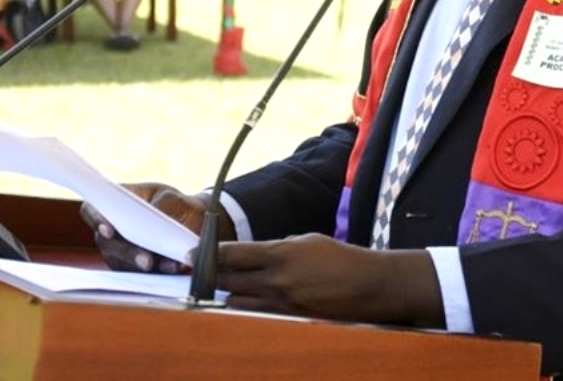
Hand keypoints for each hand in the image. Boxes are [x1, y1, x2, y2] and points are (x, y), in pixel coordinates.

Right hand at [80, 182, 212, 272]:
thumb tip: (155, 223)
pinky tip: (173, 268)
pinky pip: (137, 275)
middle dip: (127, 253)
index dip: (96, 219)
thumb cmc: (177, 206)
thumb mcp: (173, 199)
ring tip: (169, 265)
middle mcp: (111, 230)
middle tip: (147, 260)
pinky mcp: (132, 268)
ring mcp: (119, 251)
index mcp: (114, 203)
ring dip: (143, 267)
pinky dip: (156, 273)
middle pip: (107, 243)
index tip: (109, 230)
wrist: (194, 223)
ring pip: (121, 263)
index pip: (92, 210)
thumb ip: (163, 208)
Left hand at [217, 234, 444, 327]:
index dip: (209, 253)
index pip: (233, 254)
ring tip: (217, 288)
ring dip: (226, 293)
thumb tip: (255, 256)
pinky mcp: (288, 320)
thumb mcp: (307, 241)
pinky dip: (246, 308)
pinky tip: (242, 303)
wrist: (369, 287)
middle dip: (209, 275)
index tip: (194, 252)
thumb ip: (277, 248)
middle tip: (196, 271)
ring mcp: (281, 305)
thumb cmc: (340, 258)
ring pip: (236, 301)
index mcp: (281, 255)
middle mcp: (277, 281)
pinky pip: (255, 315)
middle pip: (228, 280)